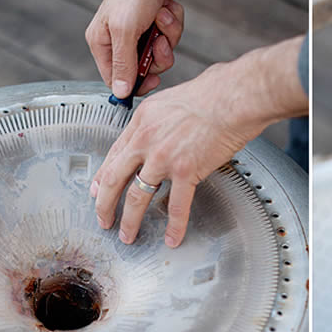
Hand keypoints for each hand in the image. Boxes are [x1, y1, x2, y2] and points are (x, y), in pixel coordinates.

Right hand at [85, 0, 184, 97]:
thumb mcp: (126, 31)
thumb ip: (123, 64)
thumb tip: (120, 93)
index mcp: (102, 42)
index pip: (116, 80)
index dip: (137, 84)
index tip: (153, 80)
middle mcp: (118, 38)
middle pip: (143, 69)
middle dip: (158, 55)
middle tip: (159, 39)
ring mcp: (138, 30)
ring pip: (161, 53)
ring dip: (168, 35)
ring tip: (162, 15)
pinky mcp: (155, 21)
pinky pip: (170, 35)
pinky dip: (173, 23)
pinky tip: (167, 6)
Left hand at [89, 37, 307, 247]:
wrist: (234, 97)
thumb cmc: (214, 92)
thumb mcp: (172, 99)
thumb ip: (162, 119)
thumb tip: (167, 128)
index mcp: (142, 120)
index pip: (115, 153)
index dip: (103, 176)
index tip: (97, 190)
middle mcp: (146, 140)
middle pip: (114, 178)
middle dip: (105, 204)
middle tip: (103, 219)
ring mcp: (164, 158)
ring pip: (137, 196)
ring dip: (129, 220)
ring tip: (127, 235)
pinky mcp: (186, 172)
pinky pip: (177, 206)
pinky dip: (174, 226)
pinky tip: (172, 238)